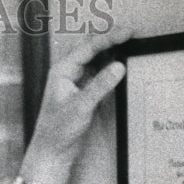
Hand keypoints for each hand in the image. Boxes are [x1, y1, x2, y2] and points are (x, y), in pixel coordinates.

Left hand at [20, 26, 133, 183]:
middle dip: (110, 38)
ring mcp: (76, 82)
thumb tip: (119, 66)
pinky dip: (110, 66)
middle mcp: (68, 72)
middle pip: (91, 48)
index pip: (88, 47)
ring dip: (111, 51)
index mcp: (62, 71)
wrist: (53, 152)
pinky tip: (121, 64)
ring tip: (129, 43)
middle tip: (131, 33)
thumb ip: (100, 86)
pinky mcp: (84, 92)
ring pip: (96, 59)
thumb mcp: (81, 107)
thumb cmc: (58, 130)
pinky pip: (99, 73)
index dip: (109, 37)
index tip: (127, 32)